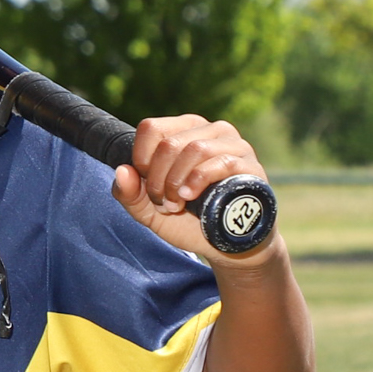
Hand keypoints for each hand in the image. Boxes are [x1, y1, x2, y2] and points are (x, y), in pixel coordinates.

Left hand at [113, 115, 274, 265]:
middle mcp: (211, 130)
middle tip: (163, 202)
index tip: (148, 184)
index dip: (141, 160)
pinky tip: (191, 197)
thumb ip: (129, 193)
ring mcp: (235, 145)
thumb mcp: (148, 209)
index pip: (151, 128)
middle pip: (169, 143)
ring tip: (177, 203)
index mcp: (184, 131)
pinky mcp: (251, 164)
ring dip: (177, 182)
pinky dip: (198, 181)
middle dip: (158, 179)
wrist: (223, 243)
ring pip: (195, 148)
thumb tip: (122, 171)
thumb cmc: (185, 219)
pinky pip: (221, 162)